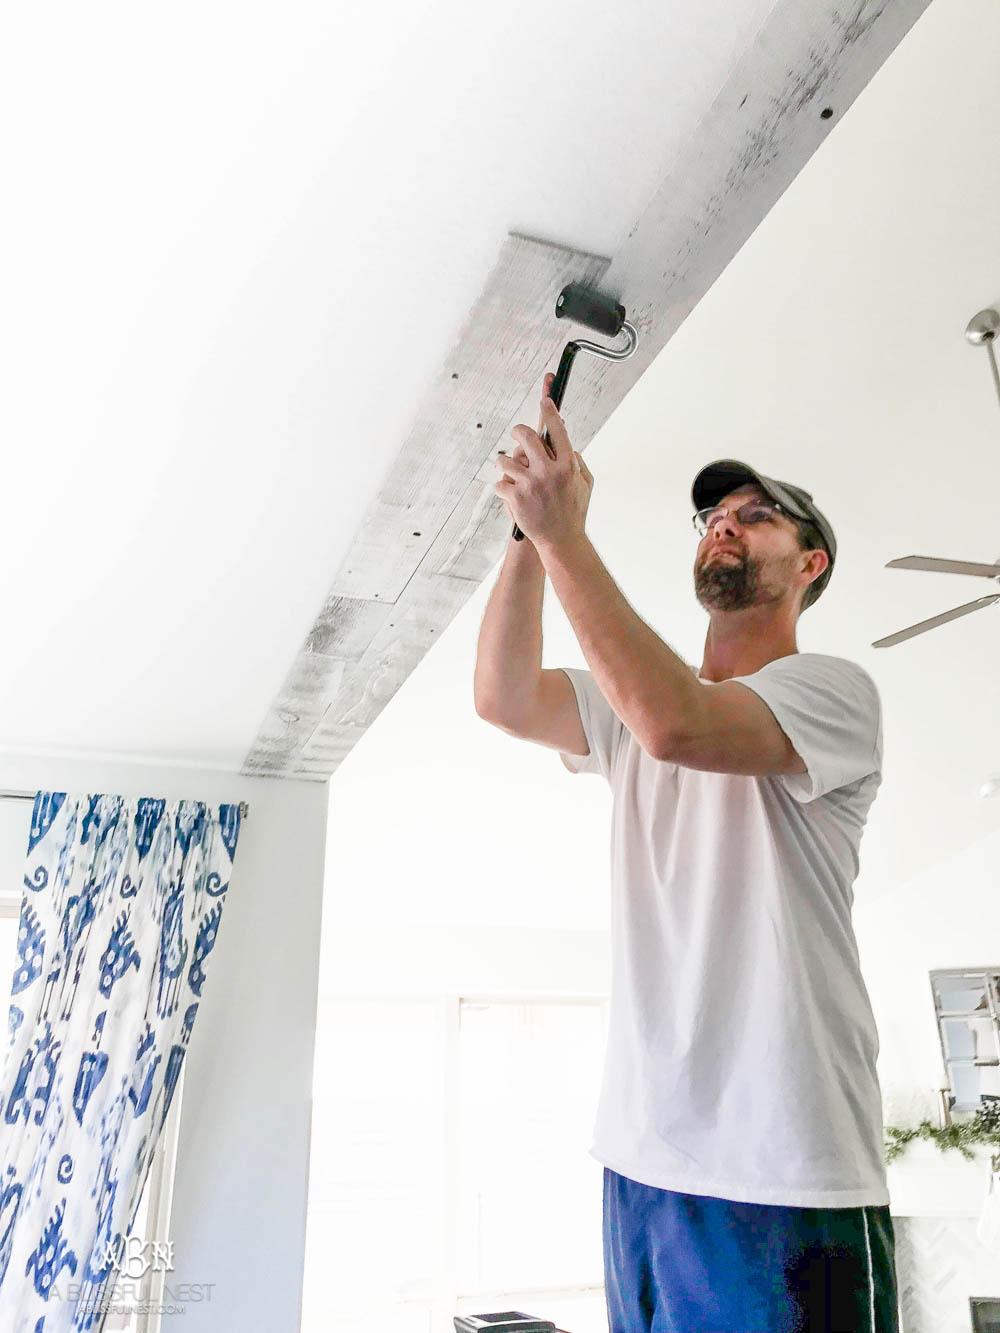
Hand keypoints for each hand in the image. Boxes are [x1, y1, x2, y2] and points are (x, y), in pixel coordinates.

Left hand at [494, 372, 593, 546]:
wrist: (561, 541)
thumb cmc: (573, 512)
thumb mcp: (585, 484)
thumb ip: (577, 462)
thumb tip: (565, 444)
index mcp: (567, 466)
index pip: (557, 431)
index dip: (550, 412)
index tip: (545, 400)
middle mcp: (549, 471)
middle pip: (526, 436)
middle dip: (518, 432)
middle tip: (517, 434)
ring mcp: (530, 484)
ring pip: (505, 459)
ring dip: (505, 464)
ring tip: (510, 473)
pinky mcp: (515, 497)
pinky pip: (499, 483)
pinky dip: (502, 488)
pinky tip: (510, 495)